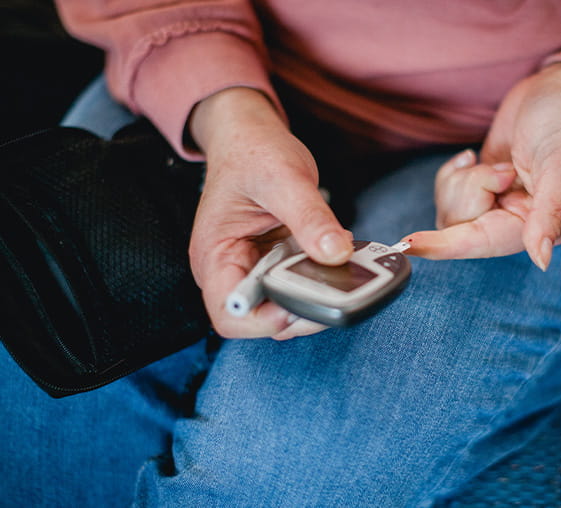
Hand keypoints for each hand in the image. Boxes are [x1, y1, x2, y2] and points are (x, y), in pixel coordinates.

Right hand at [188, 87, 352, 338]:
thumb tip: (337, 254)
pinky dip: (320, 282)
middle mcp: (230, 270)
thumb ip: (310, 217)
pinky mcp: (275, 265)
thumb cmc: (253, 151)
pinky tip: (339, 264)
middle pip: (261, 319)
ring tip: (342, 275)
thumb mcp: (284, 177)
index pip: (230, 313)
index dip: (265, 321)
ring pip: (284, 308)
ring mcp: (253, 270)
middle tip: (338, 291)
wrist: (251, 135)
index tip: (301, 302)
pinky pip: (298, 286)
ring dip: (315, 298)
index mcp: (214, 256)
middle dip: (300, 312)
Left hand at [406, 63, 560, 269]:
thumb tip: (542, 260)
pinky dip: (454, 173)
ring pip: (451, 211)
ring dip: (463, 181)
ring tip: (495, 161)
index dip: (446, 246)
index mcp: (543, 226)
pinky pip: (448, 194)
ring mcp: (498, 205)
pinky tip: (474, 156)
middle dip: (471, 190)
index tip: (409, 245)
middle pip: (461, 226)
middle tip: (504, 168)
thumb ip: (551, 212)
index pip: (485, 243)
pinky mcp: (482, 189)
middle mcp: (518, 223)